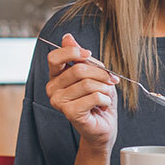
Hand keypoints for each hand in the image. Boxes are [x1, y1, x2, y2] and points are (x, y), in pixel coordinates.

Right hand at [45, 33, 118, 149]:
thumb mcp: (92, 73)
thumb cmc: (98, 100)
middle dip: (100, 73)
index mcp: (55, 76)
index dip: (72, 52)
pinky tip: (103, 105)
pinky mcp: (69, 113)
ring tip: (106, 95)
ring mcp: (58, 102)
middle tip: (111, 80)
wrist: (103, 127)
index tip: (88, 54)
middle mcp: (52, 89)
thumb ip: (79, 57)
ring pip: (88, 83)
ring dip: (105, 88)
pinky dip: (105, 99)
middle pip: (77, 69)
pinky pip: (94, 97)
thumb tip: (67, 37)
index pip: (54, 57)